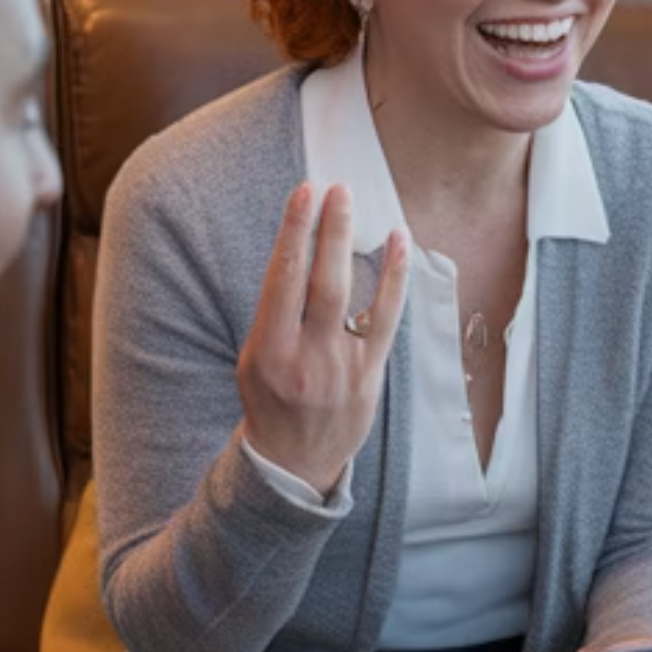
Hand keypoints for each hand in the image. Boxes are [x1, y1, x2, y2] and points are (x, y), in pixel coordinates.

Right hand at [234, 183, 406, 493]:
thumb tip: (300, 249)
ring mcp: (341, 368)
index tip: (302, 195)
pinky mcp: (370, 375)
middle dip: (326, 231)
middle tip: (335, 190)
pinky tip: (398, 243)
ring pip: (350, 296)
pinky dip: (394, 278)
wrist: (295, 461)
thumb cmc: (271, 398)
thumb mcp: (253, 359)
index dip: (293, 233)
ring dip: (352, 245)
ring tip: (354, 205)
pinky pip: (386, 317)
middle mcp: (304, 359)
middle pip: (319, 282)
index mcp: (267, 352)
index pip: (281, 280)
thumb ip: (275, 313)